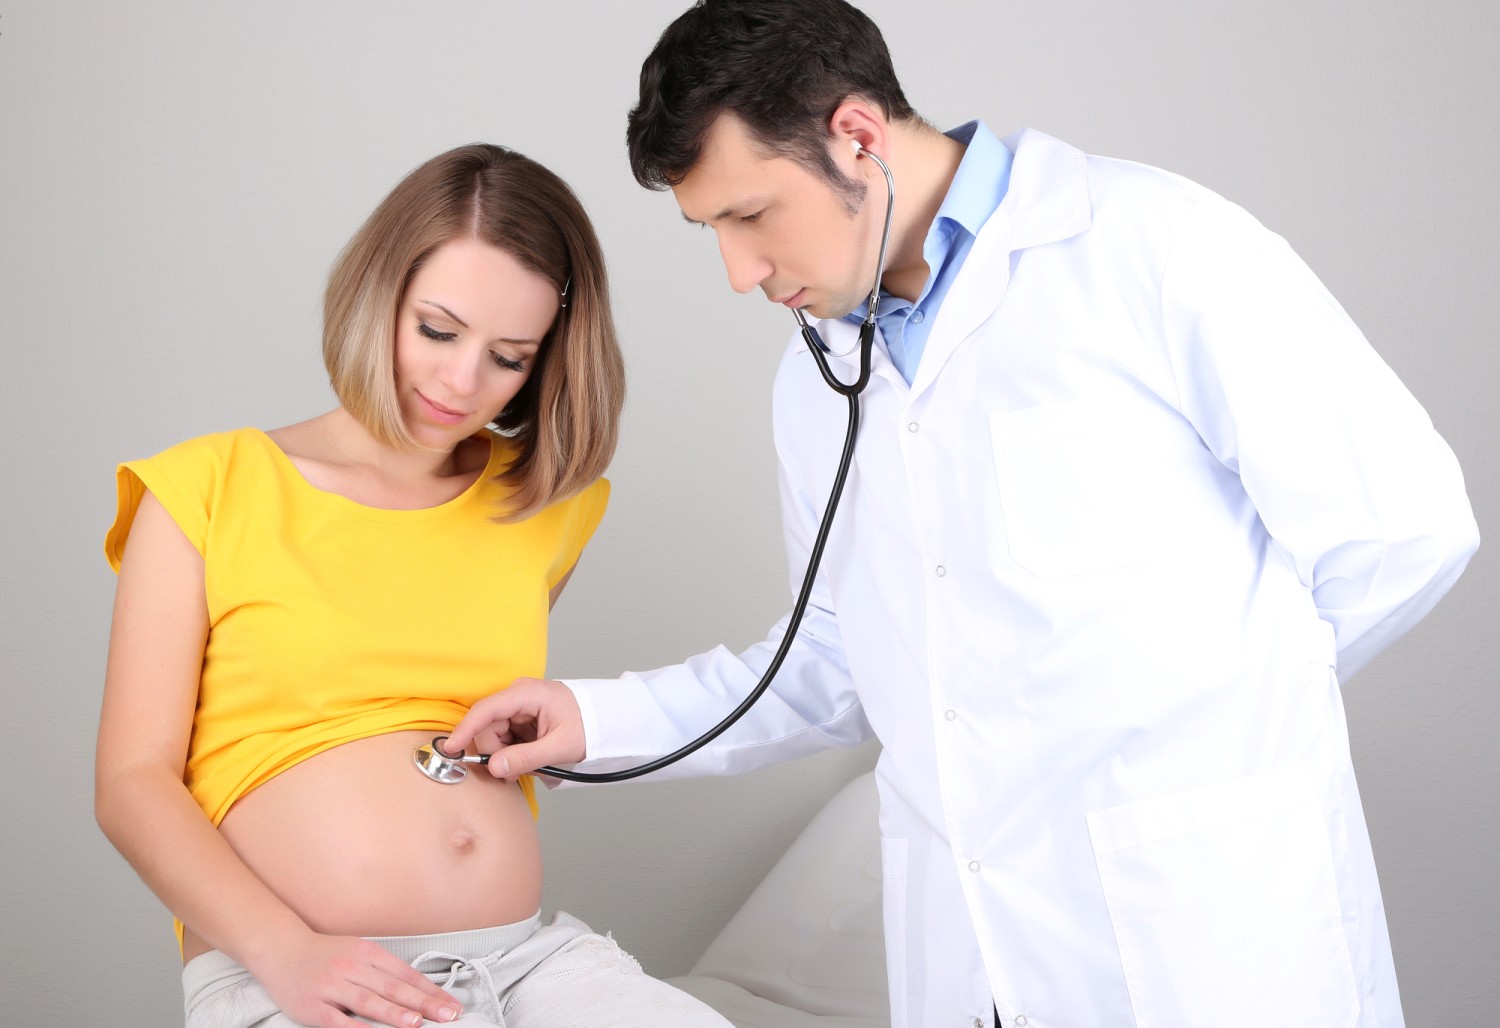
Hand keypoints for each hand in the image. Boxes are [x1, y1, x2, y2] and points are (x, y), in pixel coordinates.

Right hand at [250, 930, 462, 1026]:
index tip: (452, 1005)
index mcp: (368, 953)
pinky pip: (337, 1021)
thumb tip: (418, 993)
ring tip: (417, 1022)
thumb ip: (383, 972)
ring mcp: (332, 987)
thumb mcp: (358, 952)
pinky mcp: (313, 1007)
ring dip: (394, 1013)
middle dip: (424, 1003)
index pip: (406, 975)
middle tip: (448, 1015)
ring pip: (368, 1001)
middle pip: (393, 988)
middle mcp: (352, 968)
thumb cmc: (325, 955)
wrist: (281, 950)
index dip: (431, 991)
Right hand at [446, 677, 585, 778]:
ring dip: (505, 753)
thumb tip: (494, 767)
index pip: (486, 710)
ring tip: (528, 763)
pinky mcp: (522, 716)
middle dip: (495, 751)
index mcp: (527, 694)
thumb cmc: (589, 726)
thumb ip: (526, 758)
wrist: (606, 720)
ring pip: (495, 733)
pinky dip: (512, 750)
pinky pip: (505, 736)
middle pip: (488, 726)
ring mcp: (520, 705)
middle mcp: (519, 695)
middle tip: (513, 771)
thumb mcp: (560, 746)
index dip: (466, 730)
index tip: (451, 749)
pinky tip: (529, 755)